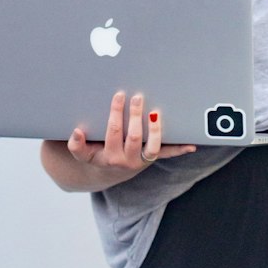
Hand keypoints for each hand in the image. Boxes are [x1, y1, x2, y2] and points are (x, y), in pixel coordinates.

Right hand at [67, 91, 196, 177]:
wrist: (106, 172)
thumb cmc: (95, 155)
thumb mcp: (83, 154)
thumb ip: (77, 145)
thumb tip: (76, 132)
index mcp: (108, 155)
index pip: (113, 131)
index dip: (116, 113)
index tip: (119, 95)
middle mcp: (126, 160)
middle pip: (134, 135)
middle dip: (136, 114)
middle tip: (138, 96)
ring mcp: (141, 160)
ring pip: (153, 146)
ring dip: (156, 129)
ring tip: (156, 112)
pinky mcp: (152, 158)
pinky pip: (167, 154)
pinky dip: (179, 149)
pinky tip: (191, 144)